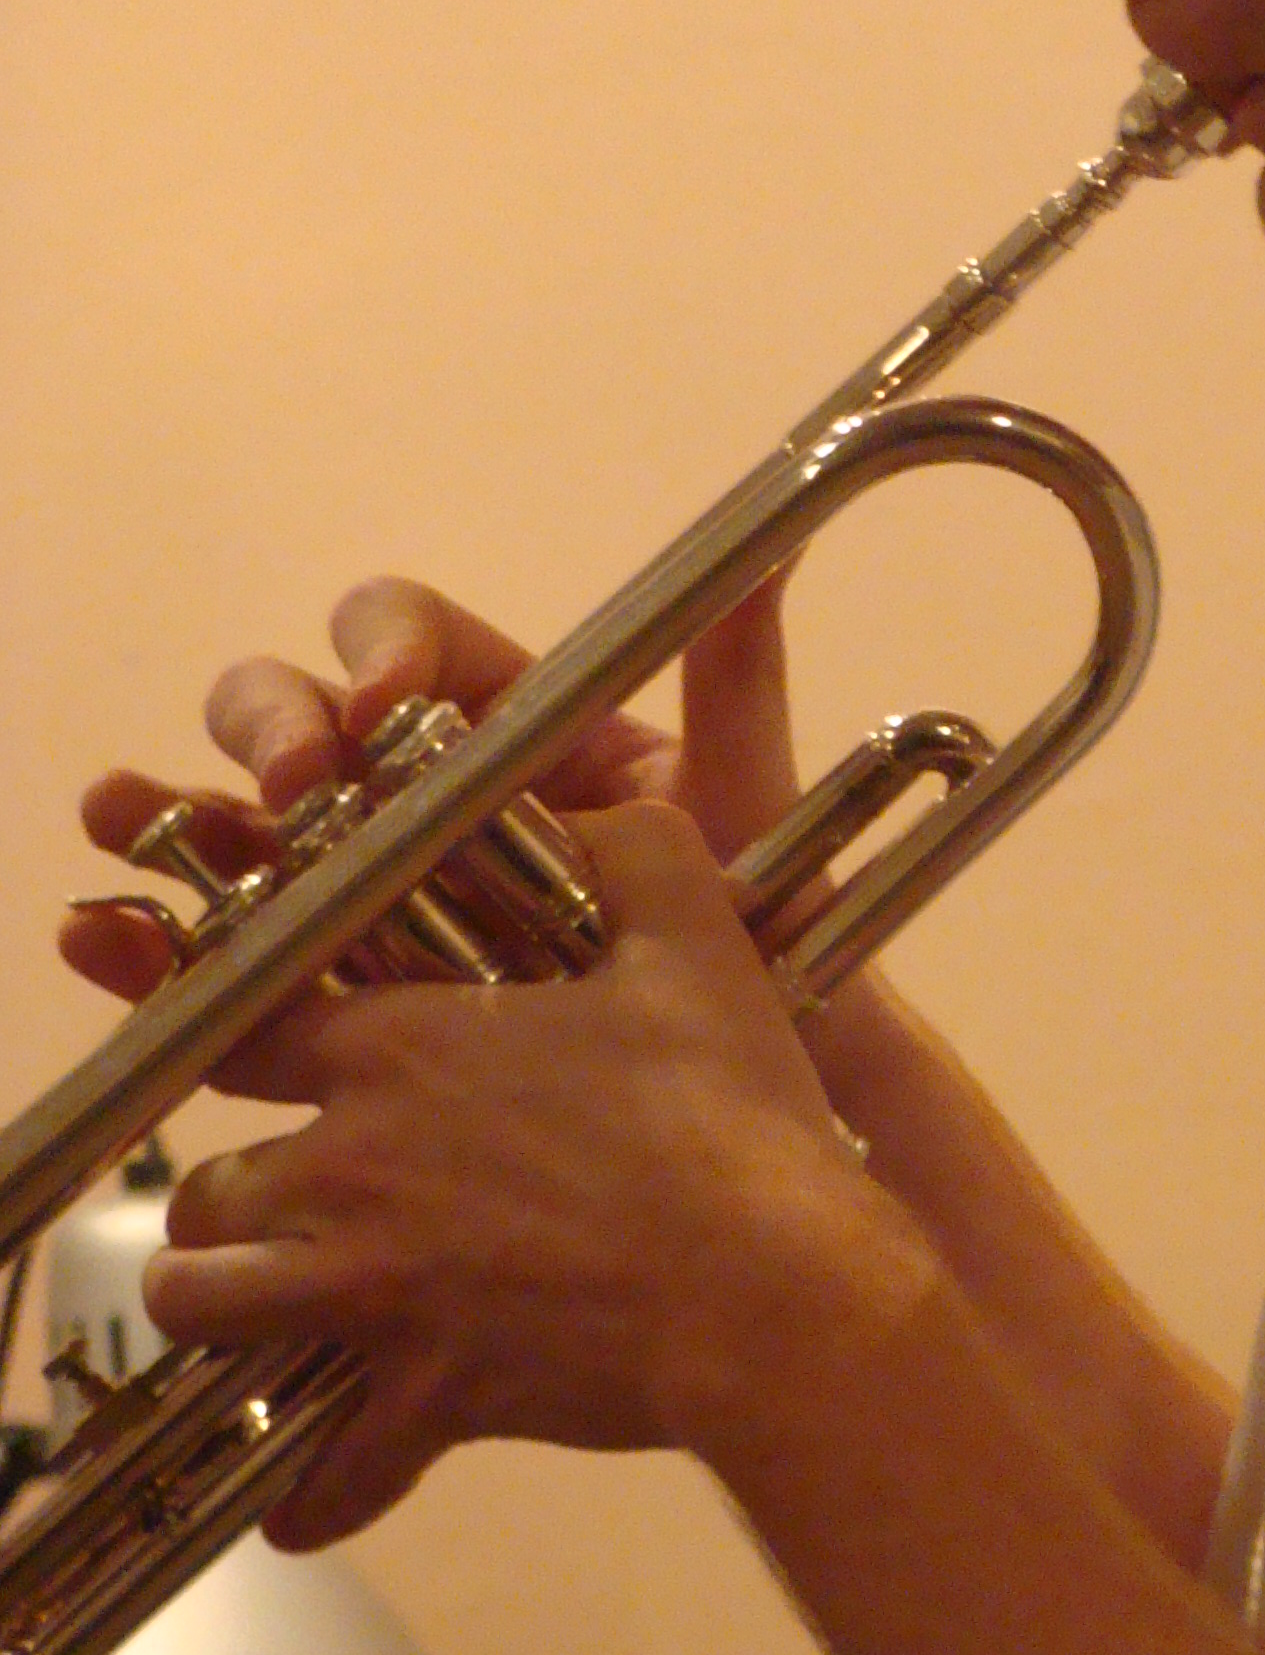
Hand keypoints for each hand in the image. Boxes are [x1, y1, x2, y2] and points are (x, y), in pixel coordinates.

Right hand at [69, 573, 800, 1038]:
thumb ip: (736, 685)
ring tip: (122, 816)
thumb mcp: (742, 814)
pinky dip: (155, 941)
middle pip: (306, 710)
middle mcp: (422, 793)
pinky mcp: (332, 991)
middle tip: (293, 789)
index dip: (384, 649)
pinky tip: (103, 941)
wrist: (756, 1098)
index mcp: (509, 725)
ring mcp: (367, 890)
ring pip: (242, 822)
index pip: (415, 643)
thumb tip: (771, 556)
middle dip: (277, 729)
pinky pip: (228, 952)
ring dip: (174, 812)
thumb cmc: (757, 940)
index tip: (387, 704)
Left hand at [141, 797, 893, 1546]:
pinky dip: (307, 1488)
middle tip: (292, 1204)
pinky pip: (314, 1471)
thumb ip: (629, 847)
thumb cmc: (729, 1107)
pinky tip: (315, 1489)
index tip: (280, 1058)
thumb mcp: (696, 932)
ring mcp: (372, 1293)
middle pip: (198, 1186)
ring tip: (275, 1316)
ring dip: (227, 1313)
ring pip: (203, 1311)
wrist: (775, 1285)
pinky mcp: (418, 1402)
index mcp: (399, 1047)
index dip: (245, 1040)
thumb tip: (594, 812)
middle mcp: (351, 1167)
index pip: (239, 1026)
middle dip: (229, 1197)